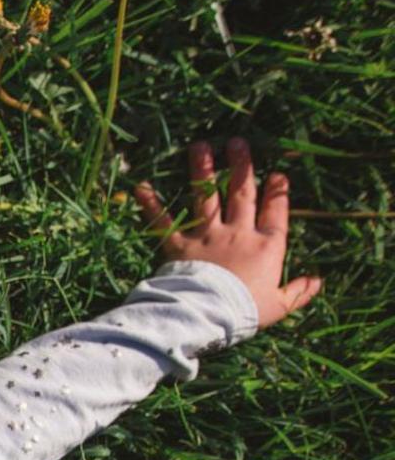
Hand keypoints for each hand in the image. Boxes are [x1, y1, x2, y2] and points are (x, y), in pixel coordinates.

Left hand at [131, 137, 321, 328]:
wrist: (206, 316)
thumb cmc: (244, 312)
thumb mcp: (278, 305)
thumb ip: (298, 291)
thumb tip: (318, 281)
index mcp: (266, 247)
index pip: (276, 213)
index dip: (278, 193)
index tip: (278, 174)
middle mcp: (238, 234)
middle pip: (242, 194)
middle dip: (242, 167)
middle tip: (238, 143)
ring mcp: (207, 237)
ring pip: (207, 197)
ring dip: (203, 170)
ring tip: (200, 146)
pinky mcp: (178, 246)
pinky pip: (163, 223)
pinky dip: (151, 205)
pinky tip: (141, 187)